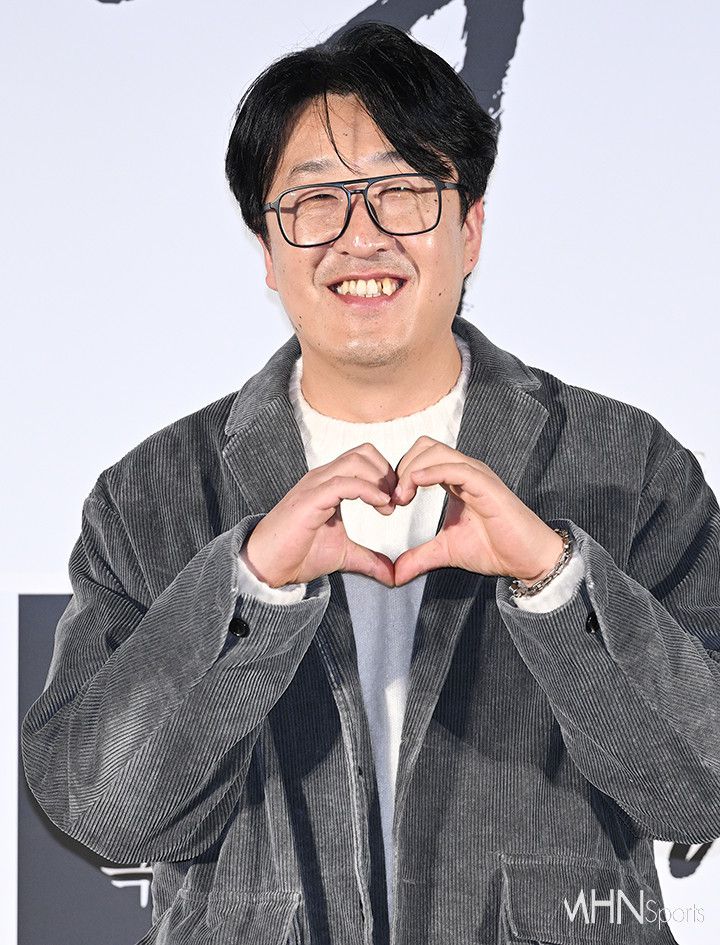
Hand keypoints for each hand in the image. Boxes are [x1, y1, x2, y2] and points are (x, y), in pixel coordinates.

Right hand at [243, 443, 398, 588]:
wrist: (267, 566)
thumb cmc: (298, 555)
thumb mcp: (343, 555)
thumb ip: (369, 559)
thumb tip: (392, 575)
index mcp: (329, 483)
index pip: (364, 458)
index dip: (386, 474)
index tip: (396, 501)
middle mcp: (322, 478)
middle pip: (363, 452)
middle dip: (387, 473)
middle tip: (396, 501)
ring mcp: (315, 485)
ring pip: (355, 461)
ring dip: (380, 480)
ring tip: (388, 505)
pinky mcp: (310, 499)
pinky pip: (344, 482)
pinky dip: (367, 490)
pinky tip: (380, 505)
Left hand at [390, 436, 564, 586]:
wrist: (527, 559)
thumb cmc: (494, 548)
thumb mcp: (445, 552)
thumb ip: (419, 558)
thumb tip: (394, 575)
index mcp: (455, 481)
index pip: (421, 457)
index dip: (400, 473)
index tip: (389, 502)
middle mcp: (465, 472)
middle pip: (425, 446)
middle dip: (402, 466)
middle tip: (393, 499)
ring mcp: (477, 475)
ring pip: (437, 451)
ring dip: (412, 469)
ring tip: (401, 498)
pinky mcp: (487, 485)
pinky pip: (456, 468)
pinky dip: (432, 471)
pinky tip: (415, 485)